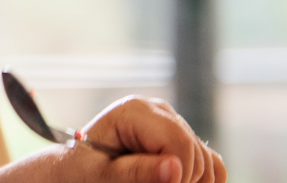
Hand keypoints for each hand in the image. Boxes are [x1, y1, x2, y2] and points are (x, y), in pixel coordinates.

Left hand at [64, 96, 224, 182]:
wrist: (77, 170)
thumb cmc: (83, 172)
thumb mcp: (103, 176)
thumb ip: (137, 172)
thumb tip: (175, 168)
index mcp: (135, 111)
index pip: (179, 143)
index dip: (179, 175)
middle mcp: (158, 111)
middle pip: (196, 153)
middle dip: (184, 181)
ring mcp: (173, 124)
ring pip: (207, 161)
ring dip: (194, 182)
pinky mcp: (181, 139)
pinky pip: (210, 163)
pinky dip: (203, 181)